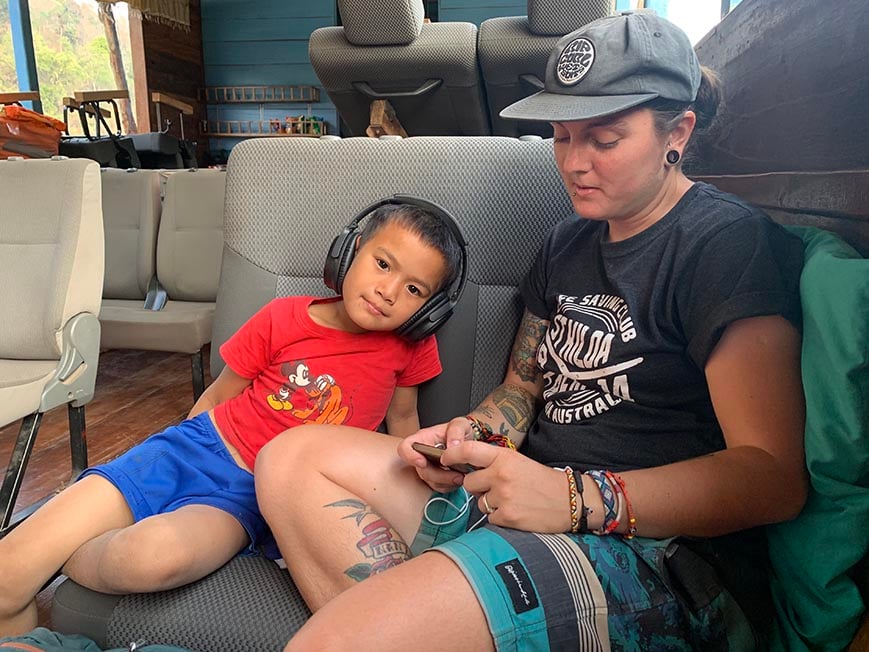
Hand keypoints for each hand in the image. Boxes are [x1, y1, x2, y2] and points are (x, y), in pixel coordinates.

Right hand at [398, 418, 474, 492]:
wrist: (469, 441)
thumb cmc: (461, 431)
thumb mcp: (461, 424)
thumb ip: (456, 431)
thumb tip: (452, 445)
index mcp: (423, 439)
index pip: (405, 447)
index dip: (410, 456)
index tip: (423, 462)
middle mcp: (423, 454)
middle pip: (421, 470)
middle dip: (438, 475)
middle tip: (457, 474)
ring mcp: (429, 468)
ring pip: (430, 481)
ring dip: (446, 482)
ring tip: (461, 476)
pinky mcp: (437, 479)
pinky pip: (439, 487)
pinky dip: (450, 486)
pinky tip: (459, 479)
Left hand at [440, 442, 571, 532]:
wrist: (570, 501)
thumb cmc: (542, 481)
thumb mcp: (519, 462)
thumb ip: (494, 463)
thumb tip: (467, 469)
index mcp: (504, 457)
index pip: (468, 451)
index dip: (451, 454)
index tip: (444, 458)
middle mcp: (501, 475)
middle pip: (469, 482)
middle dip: (478, 487)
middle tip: (497, 488)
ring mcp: (504, 496)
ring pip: (479, 502)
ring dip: (490, 503)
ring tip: (511, 500)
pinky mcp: (508, 517)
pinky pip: (490, 518)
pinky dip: (500, 517)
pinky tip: (516, 512)